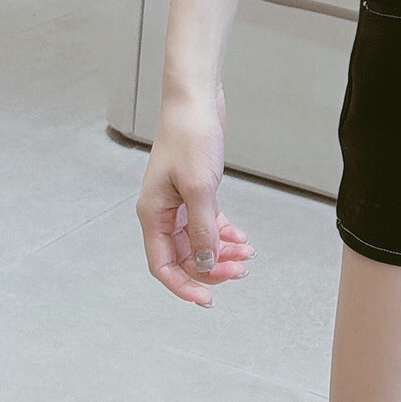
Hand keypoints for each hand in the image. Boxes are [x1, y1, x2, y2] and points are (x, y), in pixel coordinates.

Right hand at [137, 84, 254, 306]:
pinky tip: (242, 238)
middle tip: (240, 269)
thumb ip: (202, 229)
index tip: (207, 300)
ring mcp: (178, 203)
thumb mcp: (199, 187)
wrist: (196, 101)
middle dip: (212, 267)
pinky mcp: (195, 191)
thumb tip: (205, 263)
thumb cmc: (190, 136)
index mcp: (152, 214)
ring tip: (247, 253)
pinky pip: (207, 223)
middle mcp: (162, 212)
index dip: (184, 286)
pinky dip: (224, 233)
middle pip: (184, 256)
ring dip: (222, 251)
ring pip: (198, 241)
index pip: (162, 265)